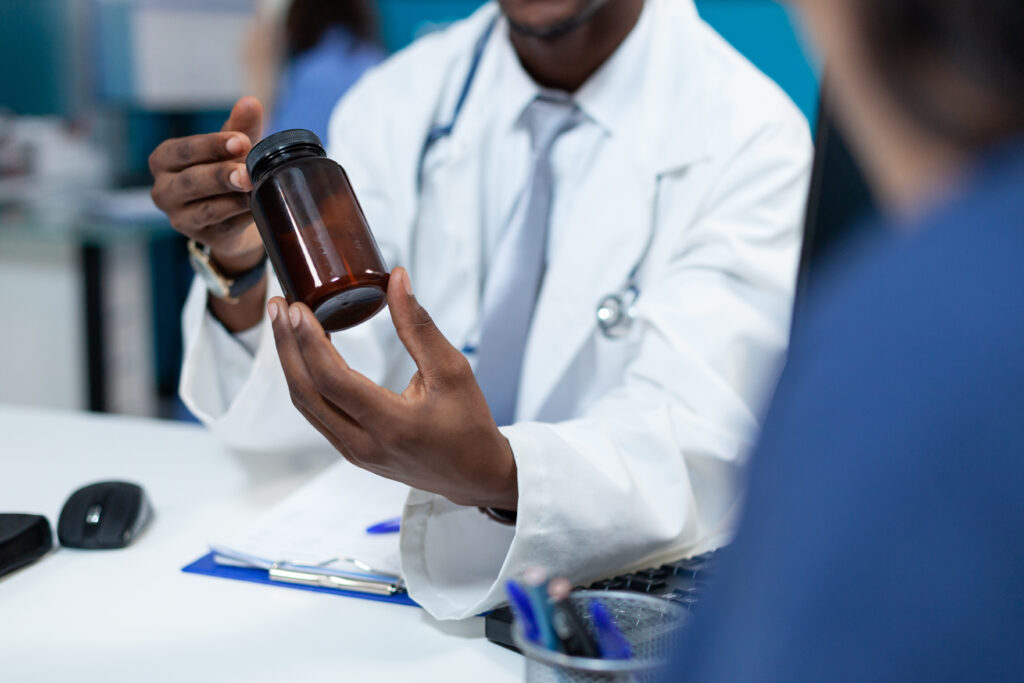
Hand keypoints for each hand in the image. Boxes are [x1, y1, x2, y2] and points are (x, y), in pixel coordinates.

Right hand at [149, 97, 264, 273]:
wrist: (233, 216)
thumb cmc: (226, 170)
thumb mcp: (231, 147)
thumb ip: (239, 126)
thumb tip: (251, 102)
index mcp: (164, 160)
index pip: (184, 151)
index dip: (212, 146)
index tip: (242, 141)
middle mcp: (164, 190)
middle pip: (192, 181)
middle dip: (221, 175)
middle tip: (246, 171)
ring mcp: (180, 218)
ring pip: (207, 208)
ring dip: (233, 198)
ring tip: (255, 188)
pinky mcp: (202, 238)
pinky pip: (224, 227)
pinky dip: (243, 217)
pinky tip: (260, 207)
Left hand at [268, 268, 518, 510]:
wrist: (475, 475)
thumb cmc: (469, 424)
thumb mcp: (453, 370)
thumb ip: (419, 326)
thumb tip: (396, 280)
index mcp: (392, 424)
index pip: (333, 380)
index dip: (309, 341)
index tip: (297, 307)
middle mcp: (365, 444)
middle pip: (306, 392)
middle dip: (286, 345)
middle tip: (279, 306)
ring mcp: (354, 452)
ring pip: (306, 405)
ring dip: (290, 362)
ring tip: (285, 324)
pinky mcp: (352, 452)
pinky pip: (317, 414)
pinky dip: (305, 380)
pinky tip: (304, 353)